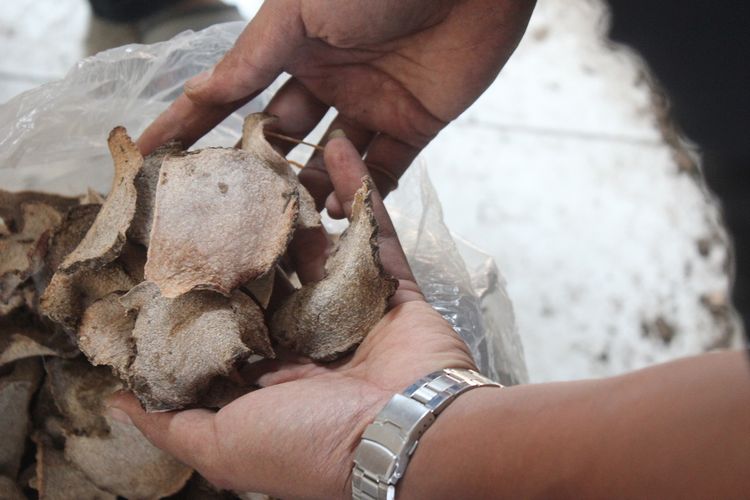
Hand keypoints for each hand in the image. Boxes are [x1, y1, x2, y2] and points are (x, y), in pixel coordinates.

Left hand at [109, 135, 476, 498]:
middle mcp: (307, 337)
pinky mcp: (392, 288)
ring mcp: (352, 308)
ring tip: (272, 157)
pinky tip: (339, 151)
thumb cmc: (309, 445)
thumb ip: (169, 422)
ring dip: (302, 203)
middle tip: (221, 183)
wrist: (404, 438)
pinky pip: (376, 234)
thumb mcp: (223, 446)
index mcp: (268, 370)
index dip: (199, 276)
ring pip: (321, 244)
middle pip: (273, 270)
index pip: (225, 313)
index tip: (170, 234)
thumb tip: (115, 400)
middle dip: (248, 229)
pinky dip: (362, 193)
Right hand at [137, 0, 534, 216]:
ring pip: (331, 161)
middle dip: (258, 173)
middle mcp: (327, 78)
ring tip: (284, 228)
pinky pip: (384, 168)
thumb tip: (197, 91)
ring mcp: (371, 104)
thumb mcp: (300, 12)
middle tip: (230, 214)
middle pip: (283, 136)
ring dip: (309, 192)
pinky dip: (361, 192)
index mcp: (292, 45)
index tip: (155, 159)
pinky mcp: (415, 123)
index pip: (233, 92)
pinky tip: (337, 213)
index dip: (193, 125)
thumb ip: (253, 57)